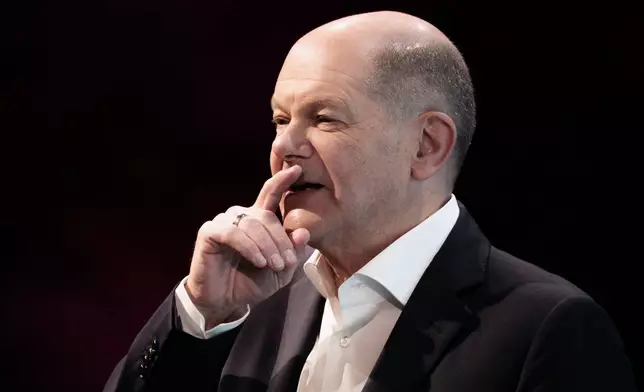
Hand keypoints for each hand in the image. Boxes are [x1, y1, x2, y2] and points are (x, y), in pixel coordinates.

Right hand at [185, 165, 310, 328]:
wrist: (225, 302)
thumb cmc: (252, 284)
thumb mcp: (280, 271)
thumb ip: (292, 252)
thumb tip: (303, 232)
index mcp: (259, 220)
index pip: (271, 194)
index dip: (282, 180)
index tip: (297, 169)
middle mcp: (241, 216)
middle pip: (267, 216)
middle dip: (280, 240)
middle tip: (286, 262)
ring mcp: (224, 222)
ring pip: (252, 224)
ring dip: (267, 246)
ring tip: (273, 265)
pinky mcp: (209, 232)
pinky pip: (234, 233)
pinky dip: (250, 247)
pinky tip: (259, 261)